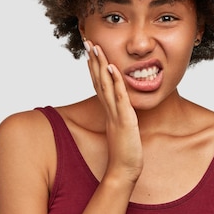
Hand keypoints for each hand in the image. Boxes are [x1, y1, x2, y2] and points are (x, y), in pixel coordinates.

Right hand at [85, 40, 142, 183]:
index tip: (91, 51)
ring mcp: (115, 114)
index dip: (94, 67)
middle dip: (93, 60)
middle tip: (88, 42)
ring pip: (105, 85)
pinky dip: (115, 82)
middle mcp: (109, 110)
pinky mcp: (124, 120)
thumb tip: (120, 110)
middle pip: (98, 80)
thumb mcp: (121, 129)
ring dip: (101, 66)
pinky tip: (113, 68)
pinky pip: (119, 98)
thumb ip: (119, 118)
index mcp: (109, 111)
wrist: (124, 171)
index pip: (99, 85)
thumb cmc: (125, 152)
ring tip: (96, 48)